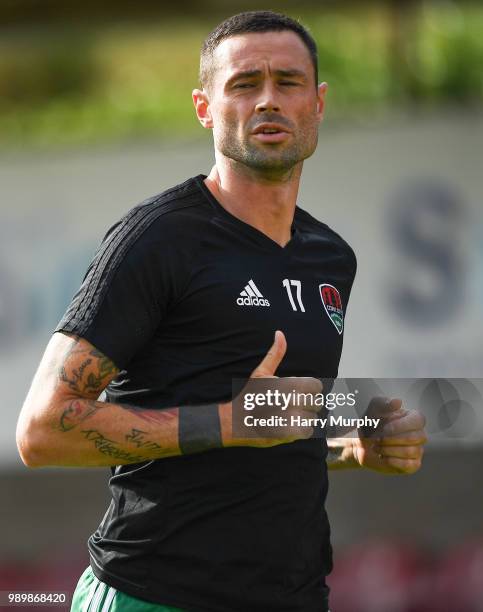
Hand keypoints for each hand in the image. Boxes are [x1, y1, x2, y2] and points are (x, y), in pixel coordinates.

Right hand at [220, 330, 322, 447]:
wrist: (234, 421)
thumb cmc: (249, 396)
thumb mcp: (261, 372)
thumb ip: (275, 354)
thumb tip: (280, 333)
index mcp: (288, 384)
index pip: (317, 386)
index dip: (310, 390)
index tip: (300, 394)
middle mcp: (291, 401)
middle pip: (316, 403)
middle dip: (307, 405)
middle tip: (292, 407)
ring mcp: (289, 419)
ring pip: (313, 419)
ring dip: (304, 419)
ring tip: (290, 418)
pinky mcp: (287, 435)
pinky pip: (307, 432)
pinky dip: (301, 431)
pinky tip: (289, 427)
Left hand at [352, 397, 426, 473]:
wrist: (361, 443)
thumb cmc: (371, 423)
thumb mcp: (373, 410)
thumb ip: (383, 403)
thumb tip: (398, 401)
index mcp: (413, 418)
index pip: (418, 420)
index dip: (401, 425)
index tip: (384, 428)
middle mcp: (419, 434)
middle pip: (416, 437)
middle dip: (392, 439)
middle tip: (376, 439)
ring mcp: (417, 450)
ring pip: (411, 451)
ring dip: (389, 449)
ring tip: (376, 447)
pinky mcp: (412, 465)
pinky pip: (410, 465)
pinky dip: (393, 461)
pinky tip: (382, 457)